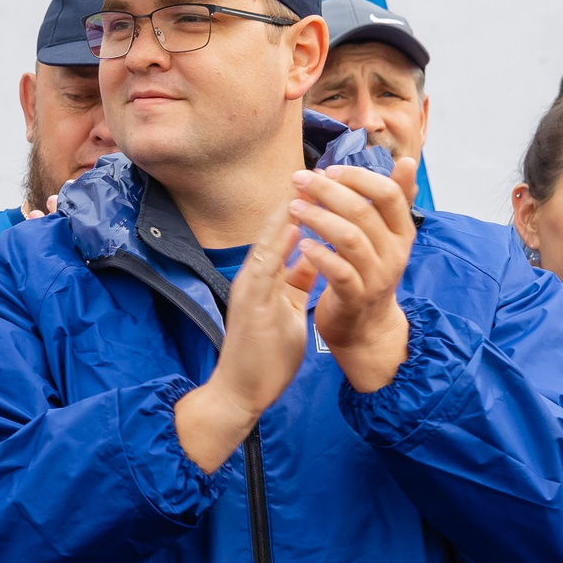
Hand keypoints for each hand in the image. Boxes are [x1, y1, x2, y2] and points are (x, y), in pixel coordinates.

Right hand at [177, 205, 310, 472]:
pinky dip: (279, 247)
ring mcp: (250, 291)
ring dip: (284, 214)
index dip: (302, 209)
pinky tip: (294, 227)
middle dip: (294, 202)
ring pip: (267, 242)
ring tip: (303, 185)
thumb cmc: (264, 356)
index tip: (323, 183)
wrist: (240, 393)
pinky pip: (266, 271)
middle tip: (313, 169)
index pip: (284, 236)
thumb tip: (313, 259)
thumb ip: (297, 283)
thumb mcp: (287, 311)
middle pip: (274, 231)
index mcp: (265, 279)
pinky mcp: (250, 307)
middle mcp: (254, 278)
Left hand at [291, 157, 419, 393]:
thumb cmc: (369, 272)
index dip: (358, 177)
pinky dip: (320, 255)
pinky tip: (303, 243)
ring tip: (295, 206)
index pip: (389, 194)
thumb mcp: (386, 236)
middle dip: (328, 191)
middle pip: (364, 211)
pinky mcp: (356, 298)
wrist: (366, 328)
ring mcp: (377, 277)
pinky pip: (339, 272)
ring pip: (349, 238)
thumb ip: (391, 201)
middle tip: (300, 180)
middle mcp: (394, 253)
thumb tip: (407, 162)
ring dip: (318, 217)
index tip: (329, 169)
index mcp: (402, 232)